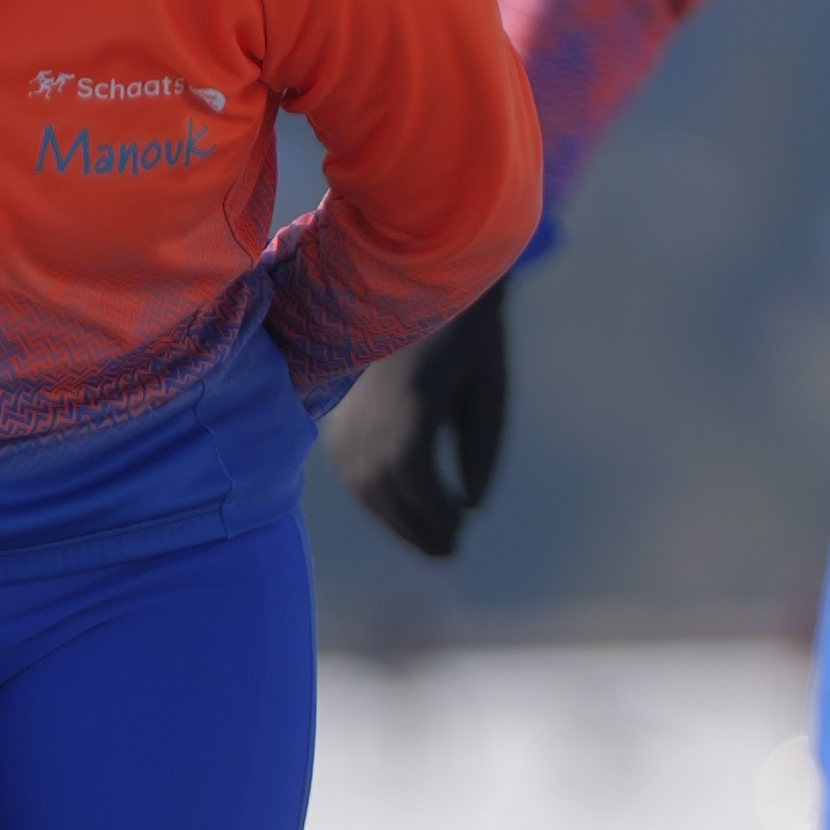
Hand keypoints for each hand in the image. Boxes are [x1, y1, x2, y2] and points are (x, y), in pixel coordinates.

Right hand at [322, 286, 510, 559]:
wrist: (414, 278)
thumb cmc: (468, 329)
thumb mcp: (489, 385)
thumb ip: (482, 448)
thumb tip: (472, 508)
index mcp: (412, 402)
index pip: (415, 479)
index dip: (437, 514)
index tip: (464, 529)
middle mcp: (370, 411)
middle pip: (385, 490)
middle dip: (416, 528)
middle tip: (449, 551)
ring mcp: (348, 410)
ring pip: (362, 484)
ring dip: (393, 519)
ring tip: (428, 539)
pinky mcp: (340, 410)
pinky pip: (350, 468)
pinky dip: (373, 496)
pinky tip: (399, 509)